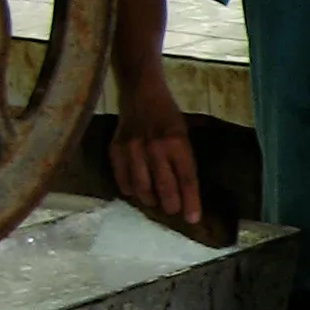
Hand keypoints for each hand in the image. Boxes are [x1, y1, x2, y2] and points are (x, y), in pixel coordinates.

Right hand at [110, 88, 199, 225]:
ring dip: (151, 200)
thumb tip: (188, 190)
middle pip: (165, 187)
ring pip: (142, 188)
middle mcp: (155, 147)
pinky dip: (131, 190)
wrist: (141, 90)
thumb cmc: (167, 113)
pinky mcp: (116, 149)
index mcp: (177, 142)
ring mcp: (133, 149)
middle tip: (174, 210)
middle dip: (171, 205)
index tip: (193, 219)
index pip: (186, 179)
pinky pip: (122, 179)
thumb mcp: (185, 132)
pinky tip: (137, 191)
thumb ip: (184, 159)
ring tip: (156, 202)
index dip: (191, 201)